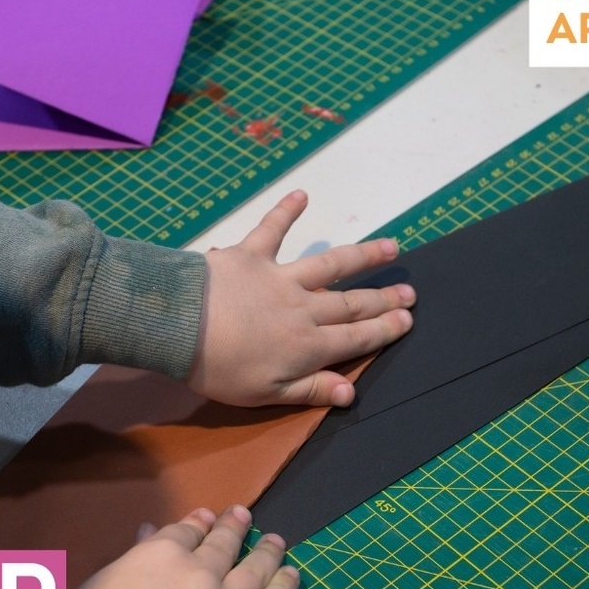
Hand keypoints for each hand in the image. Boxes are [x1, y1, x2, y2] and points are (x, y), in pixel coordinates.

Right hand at [70, 506, 299, 588]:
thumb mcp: (98, 585)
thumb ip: (131, 557)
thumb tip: (148, 532)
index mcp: (160, 554)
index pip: (186, 532)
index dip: (199, 524)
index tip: (208, 519)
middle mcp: (199, 573)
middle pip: (224, 545)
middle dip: (234, 528)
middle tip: (244, 516)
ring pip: (254, 570)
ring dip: (267, 552)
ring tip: (276, 542)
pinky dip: (284, 588)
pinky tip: (292, 575)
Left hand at [188, 190, 414, 406]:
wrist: (179, 326)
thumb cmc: (218, 369)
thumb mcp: (266, 394)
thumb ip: (310, 390)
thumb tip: (352, 392)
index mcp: (307, 346)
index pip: (356, 338)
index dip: (384, 330)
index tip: (407, 320)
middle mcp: (303, 308)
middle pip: (351, 303)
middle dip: (383, 299)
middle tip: (410, 292)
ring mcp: (280, 278)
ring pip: (330, 265)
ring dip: (362, 256)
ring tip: (390, 248)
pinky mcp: (251, 255)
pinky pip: (272, 229)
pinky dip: (287, 211)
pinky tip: (303, 195)